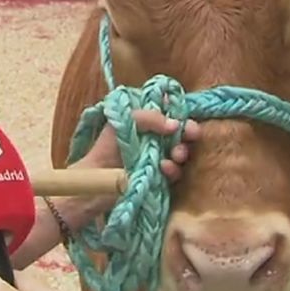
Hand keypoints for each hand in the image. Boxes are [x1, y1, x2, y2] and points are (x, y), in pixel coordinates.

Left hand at [76, 109, 201, 182]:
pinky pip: (175, 172)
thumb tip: (176, 125)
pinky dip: (173, 169)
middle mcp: (156, 136)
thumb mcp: (125, 122)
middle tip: (190, 133)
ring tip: (176, 154)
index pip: (169, 110)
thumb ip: (149, 117)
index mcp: (146, 120)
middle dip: (188, 131)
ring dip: (182, 151)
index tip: (182, 113)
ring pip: (181, 151)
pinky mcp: (160, 177)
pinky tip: (164, 168)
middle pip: (181, 130)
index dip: (179, 110)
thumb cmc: (108, 147)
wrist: (99, 180)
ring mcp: (159, 157)